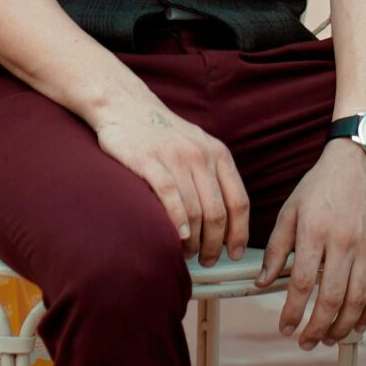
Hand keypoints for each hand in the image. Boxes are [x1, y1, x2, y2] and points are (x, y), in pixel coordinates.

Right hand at [93, 94, 250, 264]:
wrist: (126, 105)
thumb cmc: (163, 134)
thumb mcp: (197, 147)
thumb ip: (213, 176)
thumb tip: (226, 222)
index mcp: (218, 153)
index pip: (238, 201)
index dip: (239, 233)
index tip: (234, 254)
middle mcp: (200, 155)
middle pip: (217, 212)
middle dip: (214, 244)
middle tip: (207, 260)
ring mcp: (175, 157)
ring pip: (194, 210)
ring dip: (193, 241)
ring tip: (187, 253)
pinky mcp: (149, 160)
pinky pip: (169, 196)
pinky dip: (176, 221)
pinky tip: (177, 237)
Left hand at [257, 143, 365, 346]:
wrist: (362, 159)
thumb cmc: (322, 184)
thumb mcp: (291, 209)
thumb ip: (277, 247)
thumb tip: (263, 282)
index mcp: (315, 230)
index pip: (302, 283)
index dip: (293, 312)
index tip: (285, 328)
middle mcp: (344, 241)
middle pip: (331, 298)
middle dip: (317, 327)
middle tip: (306, 342)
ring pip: (358, 299)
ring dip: (342, 327)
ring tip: (328, 339)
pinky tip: (358, 326)